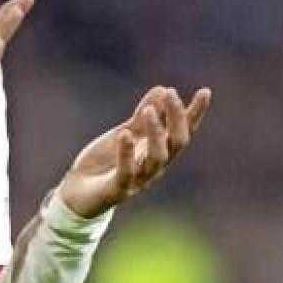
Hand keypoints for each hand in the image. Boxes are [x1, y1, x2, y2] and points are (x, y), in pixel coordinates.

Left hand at [58, 86, 211, 217]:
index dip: (195, 113)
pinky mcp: (118, 189)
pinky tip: (125, 134)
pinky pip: (127, 172)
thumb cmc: (105, 162)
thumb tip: (162, 89)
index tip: (205, 92)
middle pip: (176, 143)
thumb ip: (142, 117)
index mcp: (158, 151)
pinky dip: (127, 154)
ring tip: (148, 110)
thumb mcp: (125, 133)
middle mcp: (154, 166)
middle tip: (171, 93)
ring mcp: (139, 179)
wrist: (78, 193)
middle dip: (177, 118)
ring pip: (158, 158)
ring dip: (155, 133)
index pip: (183, 131)